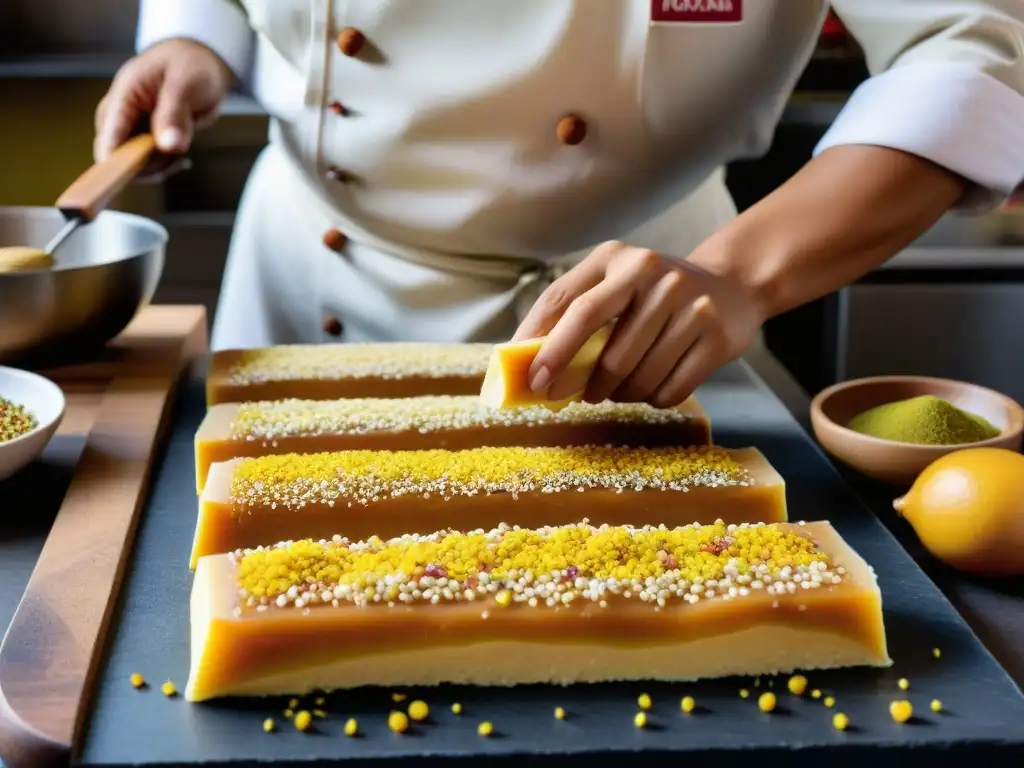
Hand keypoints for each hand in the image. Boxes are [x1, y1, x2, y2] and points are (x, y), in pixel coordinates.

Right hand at [94, 39, 232, 177]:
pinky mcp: (144, 139)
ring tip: (182, 153)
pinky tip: (183, 160)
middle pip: (118, 155)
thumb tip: (169, 145)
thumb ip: (175, 114)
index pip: (109, 134)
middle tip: (177, 160)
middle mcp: (120, 114)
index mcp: (124, 95)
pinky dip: (166, 165)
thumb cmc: (190, 65)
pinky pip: (149, 164)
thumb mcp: (186, 83)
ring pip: (135, 164)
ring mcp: (131, 128)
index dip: (114, 161)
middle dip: (147, 166)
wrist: (199, 62)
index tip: (125, 179)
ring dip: (160, 166)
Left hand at [512, 241, 765, 407]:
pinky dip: (653, 398)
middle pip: (608, 350)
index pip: (573, 305)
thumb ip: (571, 313)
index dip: (549, 348)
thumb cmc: (653, 293)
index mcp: (618, 258)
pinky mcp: (717, 338)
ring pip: (639, 377)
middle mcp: (655, 275)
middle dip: (583, 383)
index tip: (533, 381)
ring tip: (616, 389)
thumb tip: (527, 364)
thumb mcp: (613, 283)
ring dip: (619, 394)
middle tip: (572, 396)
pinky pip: (671, 390)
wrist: (731, 285)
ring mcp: (691, 306)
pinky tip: (650, 387)